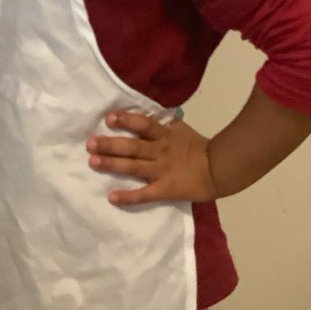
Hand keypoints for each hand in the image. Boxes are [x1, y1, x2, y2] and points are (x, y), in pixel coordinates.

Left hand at [85, 110, 219, 206]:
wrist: (220, 169)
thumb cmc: (201, 148)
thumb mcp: (183, 129)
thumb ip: (167, 123)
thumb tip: (156, 112)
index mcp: (165, 135)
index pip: (143, 124)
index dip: (126, 120)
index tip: (109, 118)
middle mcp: (160, 151)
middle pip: (132, 146)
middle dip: (110, 144)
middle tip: (90, 143)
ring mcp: (162, 171)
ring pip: (133, 167)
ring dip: (112, 164)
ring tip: (93, 162)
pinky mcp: (165, 189)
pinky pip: (144, 194)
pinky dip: (128, 196)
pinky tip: (112, 197)